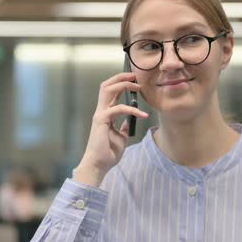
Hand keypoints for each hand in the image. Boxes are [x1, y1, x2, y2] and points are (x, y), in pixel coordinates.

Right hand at [73, 72, 147, 186]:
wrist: (99, 165)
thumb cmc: (108, 153)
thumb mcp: (120, 137)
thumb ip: (124, 127)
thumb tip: (129, 121)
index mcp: (105, 114)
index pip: (111, 92)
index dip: (121, 82)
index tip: (135, 80)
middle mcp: (101, 111)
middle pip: (106, 85)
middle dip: (121, 77)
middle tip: (135, 76)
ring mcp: (100, 115)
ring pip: (108, 90)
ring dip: (124, 85)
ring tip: (138, 87)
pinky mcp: (101, 121)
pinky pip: (118, 109)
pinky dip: (132, 110)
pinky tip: (143, 115)